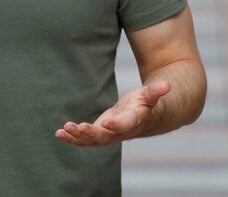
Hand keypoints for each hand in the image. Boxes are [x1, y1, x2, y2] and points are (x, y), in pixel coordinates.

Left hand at [55, 81, 170, 146]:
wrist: (144, 118)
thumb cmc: (147, 104)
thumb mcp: (150, 95)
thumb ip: (156, 91)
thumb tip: (168, 85)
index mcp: (133, 122)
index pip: (124, 126)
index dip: (116, 126)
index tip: (106, 123)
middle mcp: (120, 133)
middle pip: (104, 137)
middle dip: (90, 134)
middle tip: (77, 127)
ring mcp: (109, 135)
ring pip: (92, 141)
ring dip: (77, 137)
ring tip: (63, 131)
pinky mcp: (99, 134)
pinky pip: (85, 140)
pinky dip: (72, 138)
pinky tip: (59, 134)